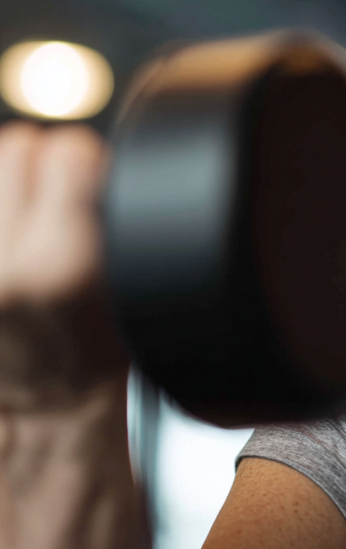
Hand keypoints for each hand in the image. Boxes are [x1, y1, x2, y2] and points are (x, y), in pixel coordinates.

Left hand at [0, 122, 126, 409]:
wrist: (41, 406)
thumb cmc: (92, 344)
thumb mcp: (129, 279)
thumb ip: (105, 212)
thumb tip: (80, 152)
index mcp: (64, 263)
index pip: (70, 148)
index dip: (85, 160)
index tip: (89, 182)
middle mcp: (5, 266)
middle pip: (18, 144)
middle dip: (39, 162)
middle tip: (53, 201)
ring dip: (5, 180)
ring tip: (21, 219)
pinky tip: (5, 236)